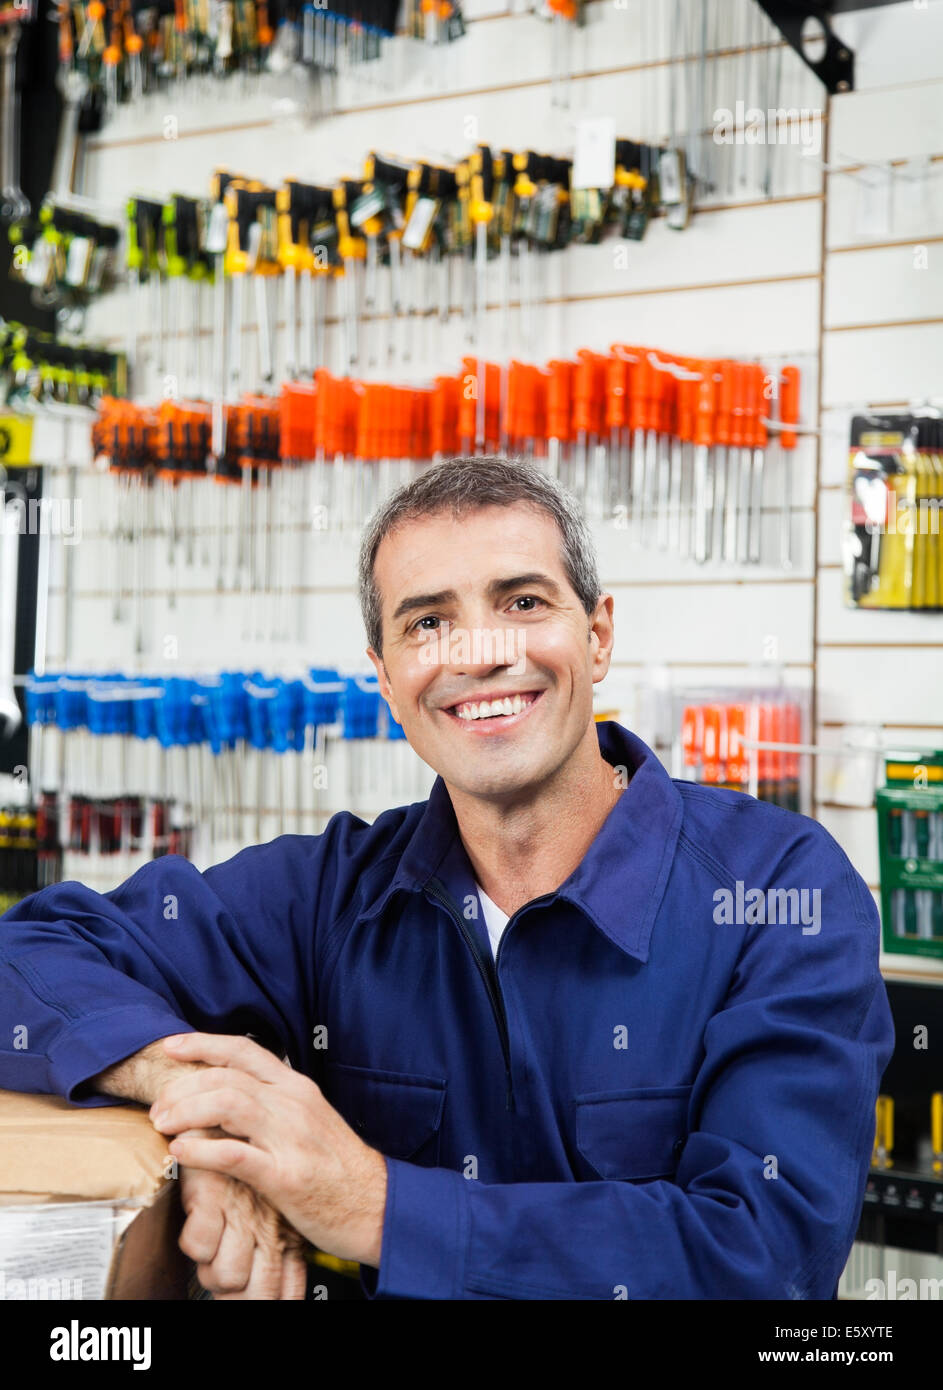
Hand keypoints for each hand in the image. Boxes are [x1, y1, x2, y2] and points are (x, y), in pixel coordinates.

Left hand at [150, 1034, 387, 1267]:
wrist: (377, 1205)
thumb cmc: (338, 1168)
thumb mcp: (310, 1121)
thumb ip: (275, 1104)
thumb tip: (231, 1095)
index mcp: (298, 1087)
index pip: (244, 1049)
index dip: (202, 1043)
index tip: (171, 1047)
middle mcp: (293, 1104)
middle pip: (227, 1075)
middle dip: (183, 1086)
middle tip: (158, 1106)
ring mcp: (290, 1138)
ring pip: (228, 1104)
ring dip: (186, 1111)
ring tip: (163, 1125)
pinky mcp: (285, 1176)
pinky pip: (234, 1155)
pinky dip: (200, 1151)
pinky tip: (180, 1153)